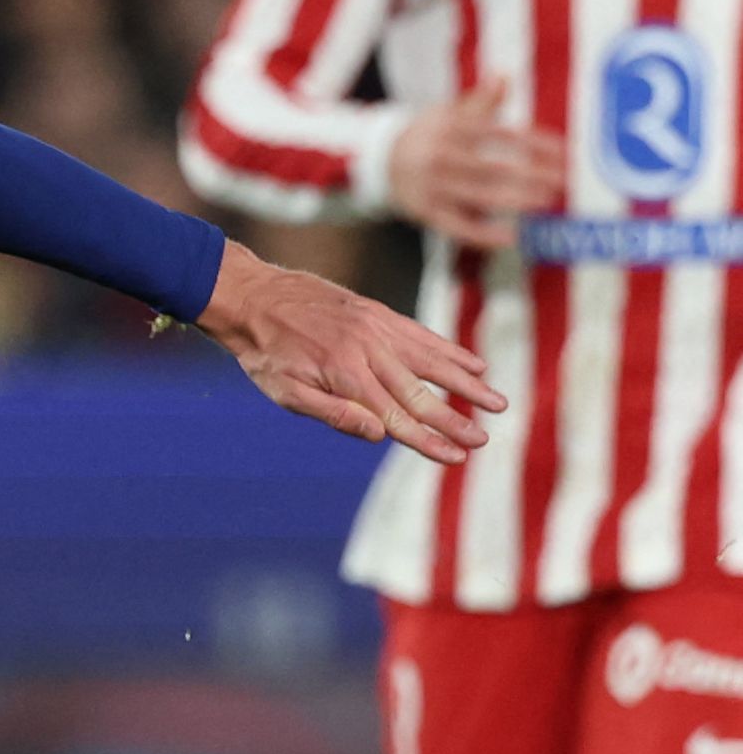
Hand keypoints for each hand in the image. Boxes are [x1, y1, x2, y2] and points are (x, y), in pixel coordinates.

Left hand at [195, 237, 503, 464]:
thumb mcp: (285, 392)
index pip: (395, 416)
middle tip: (485, 440)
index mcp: (345, 375)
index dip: (428, 439)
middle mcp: (368, 350)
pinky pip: (422, 335)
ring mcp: (378, 328)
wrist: (255, 297)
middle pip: (420, 392)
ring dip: (467, 384)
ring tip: (497, 402)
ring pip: (432, 361)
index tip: (456, 456)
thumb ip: (333, 413)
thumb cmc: (267, 354)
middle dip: (455, 419)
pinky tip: (474, 365)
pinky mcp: (380, 313)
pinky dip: (450, 351)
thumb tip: (378, 434)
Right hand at [385, 80, 563, 249]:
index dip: (536, 144)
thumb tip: (504, 76)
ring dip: (516, 200)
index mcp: (453, 128)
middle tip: (562, 181)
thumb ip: (481, 100)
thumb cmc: (428, 135)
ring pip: (480, 196)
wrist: (377, 159)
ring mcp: (433, 186)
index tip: (564, 153)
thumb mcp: (449, 113)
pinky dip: (484, 235)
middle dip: (532, 175)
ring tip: (545, 202)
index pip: (503, 135)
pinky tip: (510, 237)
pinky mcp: (425, 211)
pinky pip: (458, 226)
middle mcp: (442, 156)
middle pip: (495, 167)